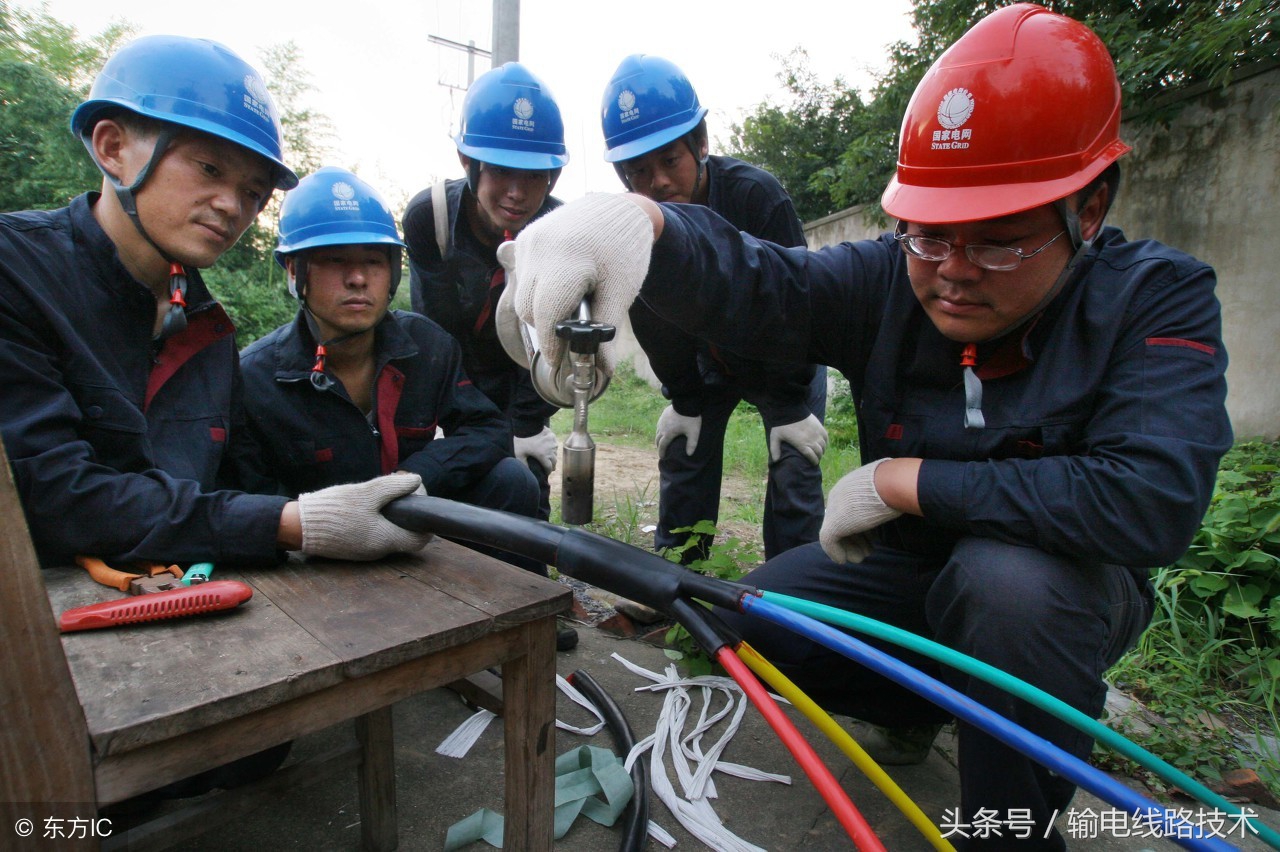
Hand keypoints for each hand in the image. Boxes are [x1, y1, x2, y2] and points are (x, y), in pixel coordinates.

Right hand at [297, 473, 433, 559]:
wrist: (299, 526)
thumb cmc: (334, 510)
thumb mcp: (366, 493)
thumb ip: (393, 487)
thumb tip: (417, 480)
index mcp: (385, 540)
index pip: (420, 539)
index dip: (424, 521)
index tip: (416, 500)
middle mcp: (378, 551)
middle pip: (404, 534)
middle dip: (406, 514)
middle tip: (397, 493)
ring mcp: (365, 551)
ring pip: (388, 534)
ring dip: (390, 516)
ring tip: (380, 496)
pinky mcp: (353, 548)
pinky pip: (373, 535)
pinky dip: (376, 521)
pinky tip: (366, 506)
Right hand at [513, 193, 654, 372]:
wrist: (620, 208)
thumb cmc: (624, 250)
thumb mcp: (621, 292)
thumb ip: (607, 331)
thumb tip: (601, 369)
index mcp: (568, 262)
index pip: (546, 315)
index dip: (551, 343)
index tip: (559, 359)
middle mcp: (541, 249)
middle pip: (529, 309)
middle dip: (547, 326)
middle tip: (571, 329)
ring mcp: (530, 241)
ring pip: (522, 294)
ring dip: (540, 308)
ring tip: (570, 300)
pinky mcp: (525, 238)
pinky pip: (523, 276)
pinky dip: (537, 288)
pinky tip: (561, 282)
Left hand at [514, 426, 557, 473]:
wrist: (522, 427)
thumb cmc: (519, 442)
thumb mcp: (519, 456)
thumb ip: (524, 466)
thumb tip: (528, 476)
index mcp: (543, 455)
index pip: (549, 467)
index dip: (548, 472)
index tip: (546, 474)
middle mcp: (550, 449)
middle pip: (554, 461)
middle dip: (552, 465)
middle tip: (549, 468)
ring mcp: (552, 441)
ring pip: (555, 452)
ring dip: (553, 456)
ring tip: (549, 458)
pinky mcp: (552, 435)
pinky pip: (555, 443)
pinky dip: (553, 447)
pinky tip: (549, 448)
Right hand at [655, 405, 701, 456]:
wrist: (686, 402)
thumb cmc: (690, 418)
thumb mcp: (693, 432)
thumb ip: (692, 444)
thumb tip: (689, 454)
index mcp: (668, 434)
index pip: (662, 446)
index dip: (661, 452)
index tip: (662, 457)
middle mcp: (662, 428)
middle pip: (657, 439)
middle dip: (659, 446)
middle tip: (661, 451)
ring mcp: (661, 420)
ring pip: (657, 431)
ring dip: (658, 438)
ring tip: (661, 441)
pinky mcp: (663, 415)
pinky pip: (659, 424)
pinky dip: (660, 430)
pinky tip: (663, 430)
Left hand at [769, 414, 827, 465]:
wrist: (789, 410)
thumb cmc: (782, 425)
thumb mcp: (775, 438)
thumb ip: (775, 450)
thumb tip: (776, 460)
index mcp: (802, 444)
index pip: (812, 457)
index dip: (814, 461)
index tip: (813, 464)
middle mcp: (811, 440)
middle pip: (819, 452)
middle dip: (818, 457)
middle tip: (816, 458)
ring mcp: (816, 433)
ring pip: (823, 445)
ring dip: (822, 450)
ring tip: (819, 452)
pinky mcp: (819, 426)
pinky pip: (826, 437)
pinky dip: (825, 442)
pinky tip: (823, 443)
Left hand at [820, 458, 903, 563]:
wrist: (890, 485)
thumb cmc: (893, 486)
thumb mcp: (885, 491)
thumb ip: (880, 499)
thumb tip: (892, 504)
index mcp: (849, 486)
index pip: (849, 511)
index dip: (862, 528)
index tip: (873, 538)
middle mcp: (837, 496)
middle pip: (842, 523)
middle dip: (854, 540)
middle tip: (867, 552)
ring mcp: (833, 510)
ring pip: (835, 533)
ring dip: (848, 548)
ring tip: (860, 558)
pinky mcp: (833, 524)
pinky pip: (829, 541)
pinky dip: (836, 552)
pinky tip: (843, 560)